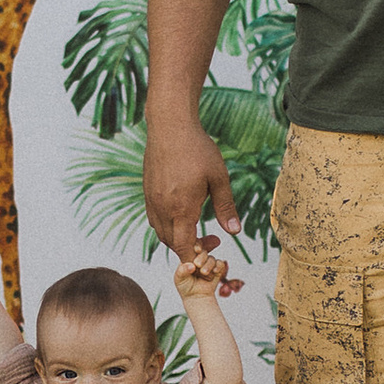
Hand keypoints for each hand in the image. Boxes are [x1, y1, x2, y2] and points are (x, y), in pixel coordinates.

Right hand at [142, 106, 237, 264]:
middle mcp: (162, 208)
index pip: (184, 247)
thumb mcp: (219, 178)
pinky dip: (166, 226)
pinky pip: (154, 219)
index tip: (211, 250)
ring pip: (160, 233)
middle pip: (172, 243)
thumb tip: (235, 231)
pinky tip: (181, 216)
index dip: (195, 257)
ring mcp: (152, 201)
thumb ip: (226, 207)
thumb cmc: (197, 149)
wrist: (170, 126)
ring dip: (177, 238)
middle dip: (189, 249)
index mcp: (181, 208)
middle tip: (210, 239)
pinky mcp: (147, 192)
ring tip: (196, 229)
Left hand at [173, 231, 241, 305]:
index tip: (197, 250)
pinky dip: (218, 266)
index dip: (196, 245)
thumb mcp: (179, 278)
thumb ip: (182, 270)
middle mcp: (199, 258)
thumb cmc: (185, 286)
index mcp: (189, 256)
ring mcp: (208, 263)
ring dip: (208, 265)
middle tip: (198, 264)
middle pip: (204, 251)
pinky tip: (214, 271)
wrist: (195, 297)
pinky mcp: (217, 269)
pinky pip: (220, 264)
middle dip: (202, 257)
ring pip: (212, 258)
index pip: (193, 246)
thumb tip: (191, 266)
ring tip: (204, 273)